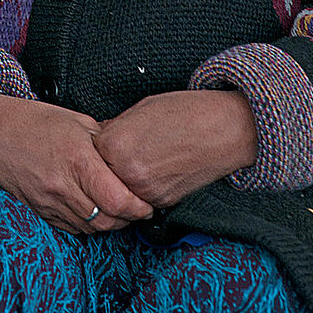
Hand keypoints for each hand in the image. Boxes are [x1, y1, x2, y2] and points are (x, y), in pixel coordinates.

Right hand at [0, 84, 152, 233]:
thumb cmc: (35, 121)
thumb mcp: (77, 121)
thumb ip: (105, 142)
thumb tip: (133, 154)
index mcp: (78, 159)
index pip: (117, 199)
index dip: (139, 206)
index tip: (149, 201)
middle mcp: (63, 186)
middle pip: (108, 221)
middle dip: (129, 218)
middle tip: (140, 207)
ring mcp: (49, 202)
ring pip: (92, 229)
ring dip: (111, 223)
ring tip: (120, 208)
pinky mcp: (40, 212)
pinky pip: (73, 228)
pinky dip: (89, 224)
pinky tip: (96, 209)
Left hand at [92, 89, 257, 207]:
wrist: (223, 128)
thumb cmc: (184, 112)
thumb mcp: (140, 110)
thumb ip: (115, 128)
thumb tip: (100, 140)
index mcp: (115, 145)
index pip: (89, 155)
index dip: (98, 147)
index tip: (108, 141)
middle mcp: (127, 173)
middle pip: (102, 177)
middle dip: (108, 167)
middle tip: (123, 154)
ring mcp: (145, 191)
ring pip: (121, 192)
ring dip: (124, 181)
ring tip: (142, 160)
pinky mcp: (163, 202)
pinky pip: (142, 199)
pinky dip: (144, 188)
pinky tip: (156, 169)